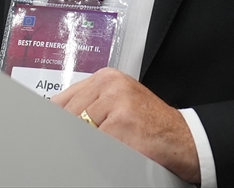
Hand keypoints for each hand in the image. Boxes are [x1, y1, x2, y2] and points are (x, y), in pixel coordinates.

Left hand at [53, 68, 200, 183]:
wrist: (186, 139)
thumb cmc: (152, 125)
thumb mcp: (120, 104)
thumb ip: (91, 106)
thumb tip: (57, 120)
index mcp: (106, 78)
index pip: (64, 98)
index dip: (55, 120)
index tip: (47, 130)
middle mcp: (111, 85)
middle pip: (69, 115)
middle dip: (70, 135)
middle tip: (69, 148)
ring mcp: (117, 102)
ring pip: (81, 130)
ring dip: (87, 145)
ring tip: (103, 149)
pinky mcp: (123, 123)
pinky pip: (97, 144)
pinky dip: (100, 154)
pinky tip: (113, 154)